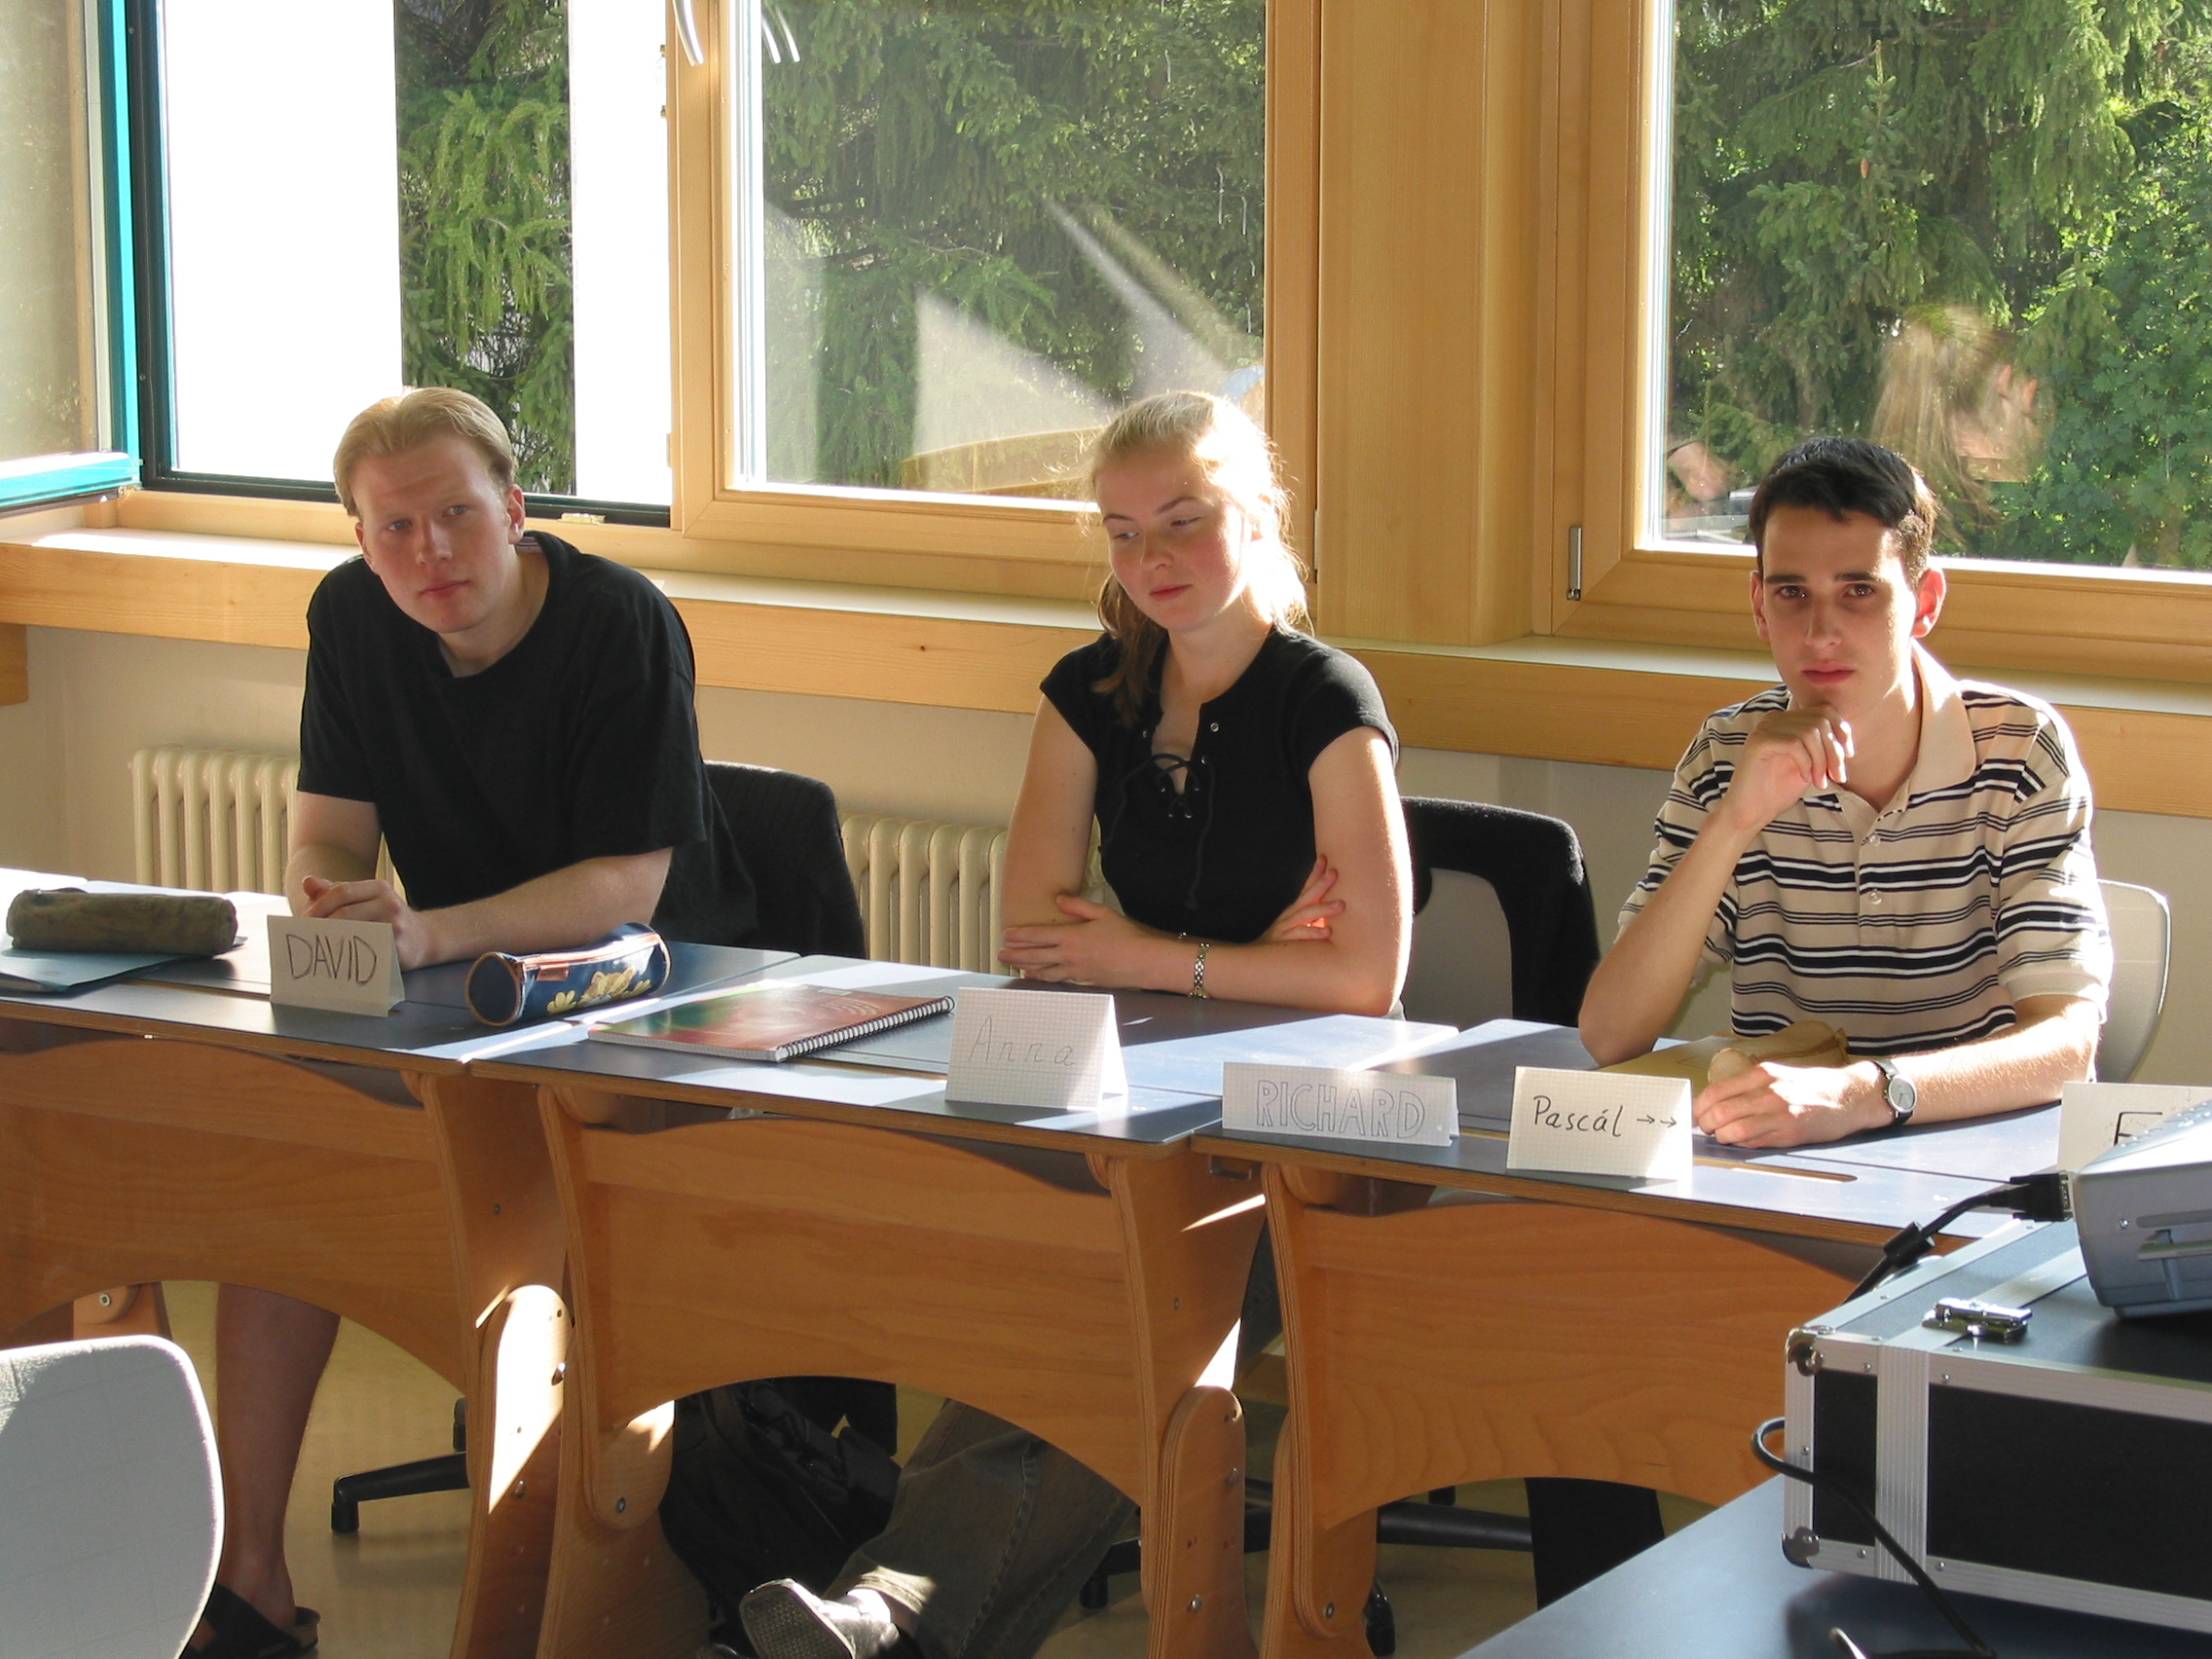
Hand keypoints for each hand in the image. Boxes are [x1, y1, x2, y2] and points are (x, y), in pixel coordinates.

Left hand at [299, 874, 437, 969]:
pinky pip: (366, 952)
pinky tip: (337, 958)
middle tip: (306, 937)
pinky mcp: (398, 948)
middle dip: (320, 925)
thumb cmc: (386, 918)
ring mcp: (396, 926)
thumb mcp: (365, 898)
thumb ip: (335, 891)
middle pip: (345, 912)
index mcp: (378, 888)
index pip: (341, 892)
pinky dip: (348, 955)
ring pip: (354, 932)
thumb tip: (308, 883)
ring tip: (317, 947)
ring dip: (331, 941)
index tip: (303, 920)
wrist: (424, 938)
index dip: (318, 906)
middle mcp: (389, 904)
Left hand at [998, 895, 1164, 985]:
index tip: (1007, 936)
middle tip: (1001, 955)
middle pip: (1036, 956)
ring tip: (1016, 969)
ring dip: (1028, 970)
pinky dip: (1047, 979)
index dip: (1020, 936)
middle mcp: (1069, 956)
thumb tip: (1060, 899)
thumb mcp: (1103, 913)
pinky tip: (1042, 979)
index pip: (1038, 936)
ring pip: (1045, 972)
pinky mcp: (1085, 982)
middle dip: (1016, 955)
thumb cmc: (1127, 937)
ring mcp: (1076, 971)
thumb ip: (1078, 906)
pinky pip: (1060, 980)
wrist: (1143, 962)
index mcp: (1072, 937)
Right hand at [1266, 856, 1342, 942]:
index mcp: (1295, 910)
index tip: (1325, 858)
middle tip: (1335, 873)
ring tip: (1341, 905)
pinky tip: (1328, 932)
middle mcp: (1290, 915)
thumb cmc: (1285, 944)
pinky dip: (1313, 933)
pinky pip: (1300, 936)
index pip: (1306, 888)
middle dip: (1321, 883)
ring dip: (1323, 908)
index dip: (1315, 873)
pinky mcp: (1284, 942)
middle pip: (1307, 896)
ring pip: (1305, 914)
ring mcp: (1285, 927)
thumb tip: (1339, 910)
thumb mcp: (1300, 927)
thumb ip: (1316, 919)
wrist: (1257, 961)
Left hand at [1694, 1060, 1889, 1147]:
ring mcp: (1779, 1115)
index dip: (1699, 1107)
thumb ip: (1750, 1085)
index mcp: (1762, 1074)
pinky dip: (1742, 1143)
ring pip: (1734, 1131)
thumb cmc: (1812, 1085)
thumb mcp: (1779, 1074)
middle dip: (1706, 1124)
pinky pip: (1754, 1142)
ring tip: (1722, 1136)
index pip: (1716, 1092)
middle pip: (1720, 1113)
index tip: (1696, 1113)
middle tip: (1705, 1128)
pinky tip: (1743, 1140)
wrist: (1851, 1096)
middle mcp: (1768, 1093)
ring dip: (1722, 1137)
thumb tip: (1717, 1101)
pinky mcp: (1790, 1134)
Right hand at [1718, 708, 1853, 835]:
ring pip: (1810, 732)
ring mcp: (1765, 728)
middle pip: (1820, 721)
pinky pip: (1794, 743)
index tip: (1848, 757)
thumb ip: (1824, 748)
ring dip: (1822, 760)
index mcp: (1788, 721)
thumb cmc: (1779, 791)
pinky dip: (1807, 763)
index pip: (1825, 711)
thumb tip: (1847, 738)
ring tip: (1820, 782)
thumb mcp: (1811, 764)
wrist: (1750, 812)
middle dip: (1834, 751)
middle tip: (1837, 777)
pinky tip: (1806, 779)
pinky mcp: (1758, 742)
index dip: (1842, 732)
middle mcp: (1775, 719)